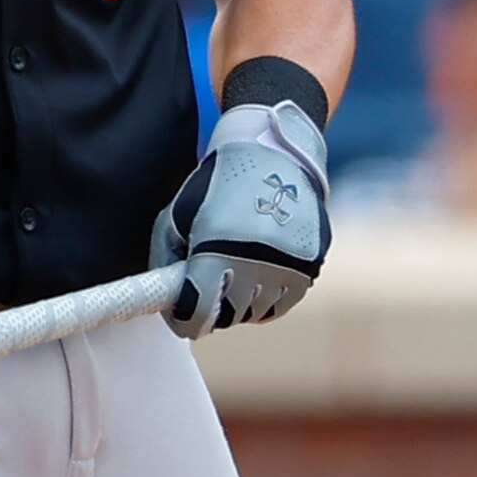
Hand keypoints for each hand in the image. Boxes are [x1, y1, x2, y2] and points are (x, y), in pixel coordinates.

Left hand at [150, 99, 328, 338]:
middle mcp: (256, 264)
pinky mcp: (311, 267)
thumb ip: (166, 260)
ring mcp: (288, 268)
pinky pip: (282, 304)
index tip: (179, 316)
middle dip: (209, 309)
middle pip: (227, 317)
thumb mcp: (176, 216)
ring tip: (229, 280)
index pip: (198, 313)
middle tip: (203, 291)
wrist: (274, 156)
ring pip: (255, 313)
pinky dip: (265, 299)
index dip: (183, 320)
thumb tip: (169, 299)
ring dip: (238, 305)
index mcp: (217, 251)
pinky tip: (253, 280)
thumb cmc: (215, 186)